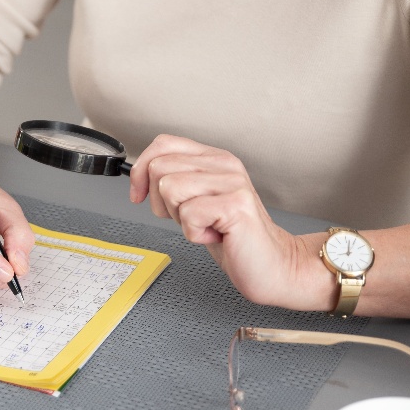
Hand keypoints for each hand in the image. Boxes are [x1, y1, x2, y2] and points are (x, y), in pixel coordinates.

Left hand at [129, 134, 320, 309]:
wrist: (271, 265)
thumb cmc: (232, 237)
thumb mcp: (195, 202)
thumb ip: (174, 181)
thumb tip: (138, 174)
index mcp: (213, 158)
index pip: (164, 144)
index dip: (141, 170)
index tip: (138, 194)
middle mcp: (224, 164)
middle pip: (159, 168)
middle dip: (161, 202)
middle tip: (189, 218)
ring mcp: (232, 182)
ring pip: (170, 188)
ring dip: (180, 218)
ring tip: (205, 225)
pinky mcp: (236, 205)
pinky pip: (188, 214)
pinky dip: (194, 234)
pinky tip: (216, 236)